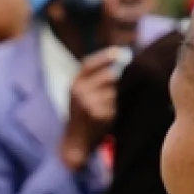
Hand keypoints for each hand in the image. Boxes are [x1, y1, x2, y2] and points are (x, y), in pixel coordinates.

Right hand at [59, 46, 125, 169]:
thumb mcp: (79, 94)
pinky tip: (106, 117)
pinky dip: (114, 109)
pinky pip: (115, 105)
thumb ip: (92, 79)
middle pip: (109, 76)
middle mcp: (80, 91)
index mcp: (74, 84)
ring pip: (114, 91)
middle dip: (115, 80)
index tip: (119, 52)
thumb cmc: (81, 115)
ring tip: (104, 107)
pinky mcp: (100, 115)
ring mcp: (89, 103)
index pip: (90, 63)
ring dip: (114, 97)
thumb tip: (116, 62)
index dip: (105, 56)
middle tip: (115, 88)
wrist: (75, 141)